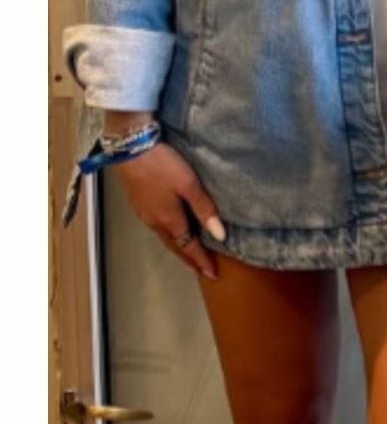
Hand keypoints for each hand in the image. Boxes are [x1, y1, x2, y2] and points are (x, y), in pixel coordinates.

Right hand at [113, 140, 223, 277]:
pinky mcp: (137, 204)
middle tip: (201, 271)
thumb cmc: (163, 165)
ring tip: (189, 255)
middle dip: (189, 259)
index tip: (212, 274)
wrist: (130, 148)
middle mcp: (154, 221)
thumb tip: (220, 236)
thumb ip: (204, 209)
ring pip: (164, 237)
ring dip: (178, 249)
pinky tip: (172, 232)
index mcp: (169, 220)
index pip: (189, 247)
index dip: (201, 261)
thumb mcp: (189, 185)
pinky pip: (156, 227)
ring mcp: (143, 213)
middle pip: (175, 246)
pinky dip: (168, 236)